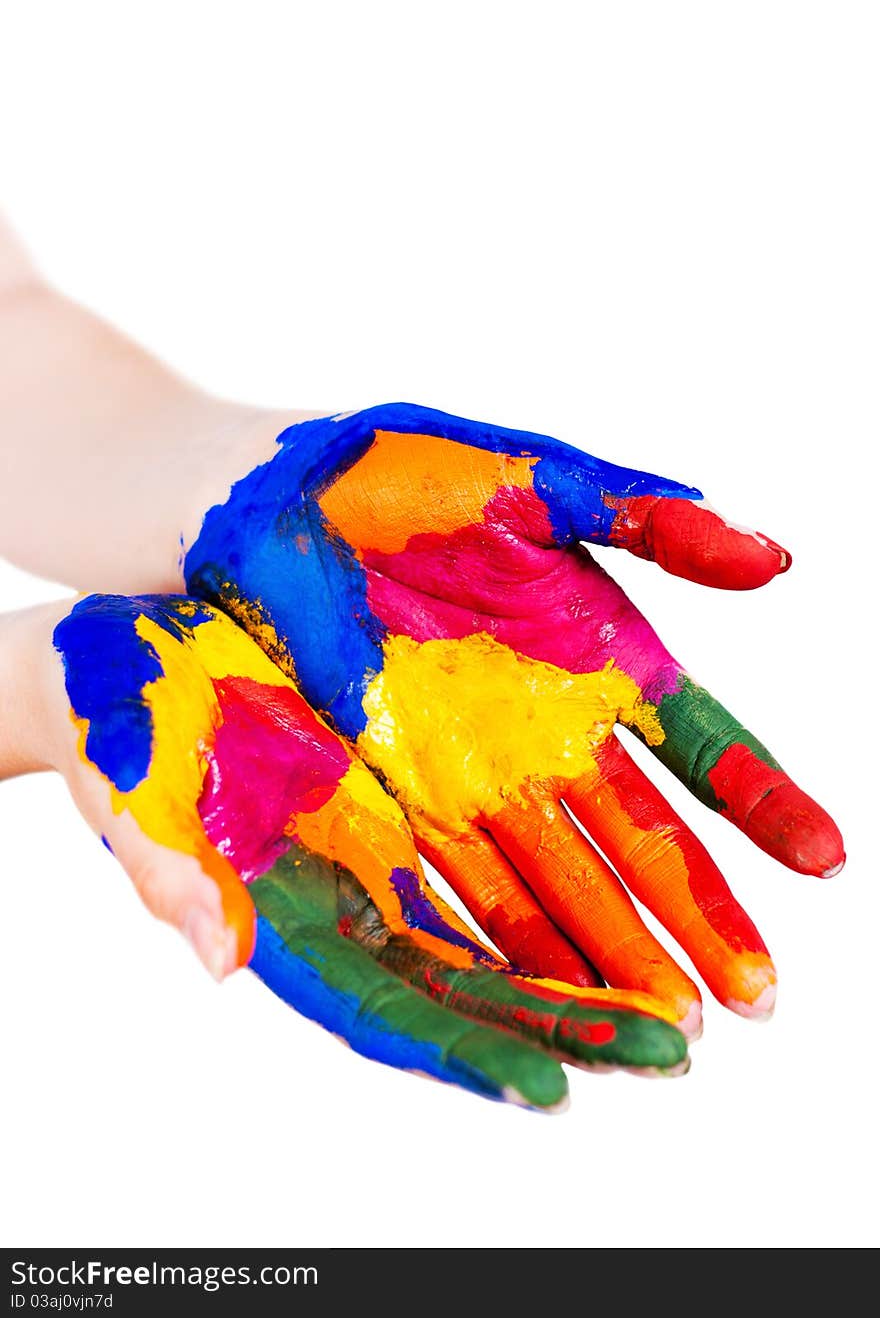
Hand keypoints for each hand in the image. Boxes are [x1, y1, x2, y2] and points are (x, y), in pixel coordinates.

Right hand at [47, 592, 686, 1105]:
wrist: (132, 653)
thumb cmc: (115, 721)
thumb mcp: (136, 791)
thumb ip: (174, 878)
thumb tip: (219, 957)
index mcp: (285, 924)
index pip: (385, 1012)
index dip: (464, 1054)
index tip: (551, 1093)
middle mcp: (352, 907)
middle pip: (472, 994)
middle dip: (568, 1028)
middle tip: (669, 1051)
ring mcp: (389, 858)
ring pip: (503, 934)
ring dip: (590, 972)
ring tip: (680, 1005)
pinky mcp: (412, 800)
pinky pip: (501, 858)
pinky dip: (565, 892)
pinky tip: (631, 913)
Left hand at [186, 403, 844, 1033]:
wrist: (261, 502)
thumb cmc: (395, 474)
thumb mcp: (532, 483)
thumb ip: (646, 515)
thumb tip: (780, 556)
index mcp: (599, 651)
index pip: (702, 744)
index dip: (763, 800)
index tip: (827, 860)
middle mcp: (550, 728)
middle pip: (643, 843)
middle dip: (699, 920)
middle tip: (758, 998)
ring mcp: (480, 771)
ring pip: (566, 883)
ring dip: (615, 956)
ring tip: (670, 1031)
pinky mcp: (405, 797)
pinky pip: (471, 884)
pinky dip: (516, 944)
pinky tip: (552, 1002)